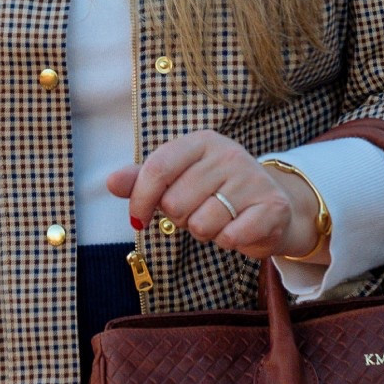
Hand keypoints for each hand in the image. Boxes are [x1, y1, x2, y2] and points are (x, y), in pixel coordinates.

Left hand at [106, 131, 328, 264]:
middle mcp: (228, 154)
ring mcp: (252, 179)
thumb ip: (143, 180)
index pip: (157, 168)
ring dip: (205, 232)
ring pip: (201, 224)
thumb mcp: (179, 180)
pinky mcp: (272, 207)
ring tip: (219, 220)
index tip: (138, 219)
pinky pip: (230, 237)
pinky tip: (238, 230)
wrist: (273, 207)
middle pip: (176, 203)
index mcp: (201, 142)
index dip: (141, 199)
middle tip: (199, 211)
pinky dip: (228, 241)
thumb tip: (110, 182)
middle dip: (181, 218)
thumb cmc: (216, 193)